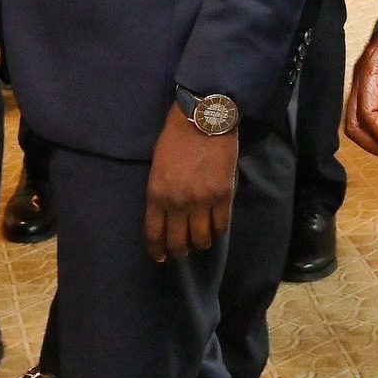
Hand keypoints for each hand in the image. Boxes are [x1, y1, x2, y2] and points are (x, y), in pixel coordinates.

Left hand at [144, 106, 237, 262]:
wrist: (203, 120)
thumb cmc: (176, 138)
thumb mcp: (158, 166)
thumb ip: (160, 193)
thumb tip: (166, 216)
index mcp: (157, 193)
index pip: (154, 233)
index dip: (157, 250)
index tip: (160, 257)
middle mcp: (178, 202)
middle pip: (178, 242)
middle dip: (179, 251)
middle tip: (182, 251)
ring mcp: (202, 201)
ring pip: (202, 239)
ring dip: (201, 243)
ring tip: (201, 239)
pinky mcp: (224, 196)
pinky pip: (222, 226)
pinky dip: (219, 231)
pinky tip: (216, 228)